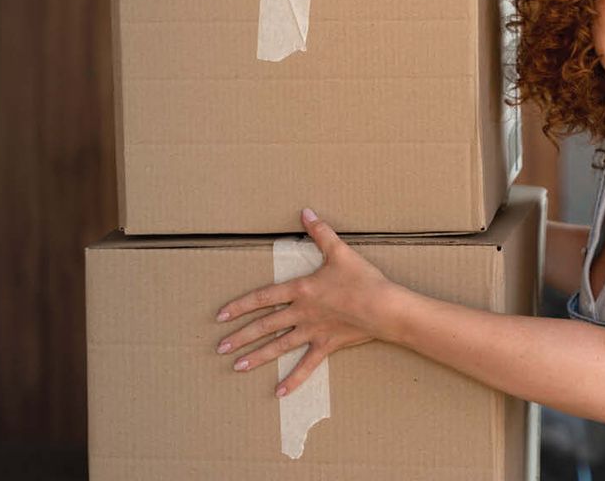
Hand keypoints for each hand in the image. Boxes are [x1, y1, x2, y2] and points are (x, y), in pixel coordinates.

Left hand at [215, 208, 392, 396]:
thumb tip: (305, 211)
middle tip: (220, 347)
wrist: (384, 307)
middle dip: (240, 337)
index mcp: (300, 290)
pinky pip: (307, 366)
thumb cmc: (362, 279)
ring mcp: (312, 332)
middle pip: (264, 326)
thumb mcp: (339, 251)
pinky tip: (278, 393)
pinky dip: (293, 380)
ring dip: (257, 357)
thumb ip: (320, 232)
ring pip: (279, 346)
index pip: (262, 298)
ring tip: (236, 368)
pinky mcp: (326, 346)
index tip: (221, 315)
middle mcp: (301, 313)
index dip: (240, 306)